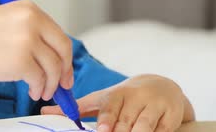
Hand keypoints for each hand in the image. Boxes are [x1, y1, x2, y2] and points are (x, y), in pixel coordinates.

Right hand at [0, 0, 73, 100]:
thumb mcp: (6, 22)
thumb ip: (29, 33)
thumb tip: (50, 59)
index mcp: (30, 10)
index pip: (59, 35)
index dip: (64, 56)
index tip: (64, 69)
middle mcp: (32, 22)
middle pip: (63, 50)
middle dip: (64, 71)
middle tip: (62, 85)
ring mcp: (28, 41)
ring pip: (53, 68)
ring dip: (50, 84)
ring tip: (41, 91)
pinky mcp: (21, 62)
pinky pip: (40, 80)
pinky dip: (38, 89)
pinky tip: (32, 91)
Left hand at [41, 74, 194, 131]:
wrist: (160, 87)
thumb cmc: (123, 98)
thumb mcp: (101, 99)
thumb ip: (77, 107)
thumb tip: (44, 111)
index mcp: (116, 94)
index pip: (110, 107)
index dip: (107, 119)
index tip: (102, 130)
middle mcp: (135, 98)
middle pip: (126, 121)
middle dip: (120, 131)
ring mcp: (155, 106)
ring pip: (144, 127)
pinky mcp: (171, 115)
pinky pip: (162, 131)